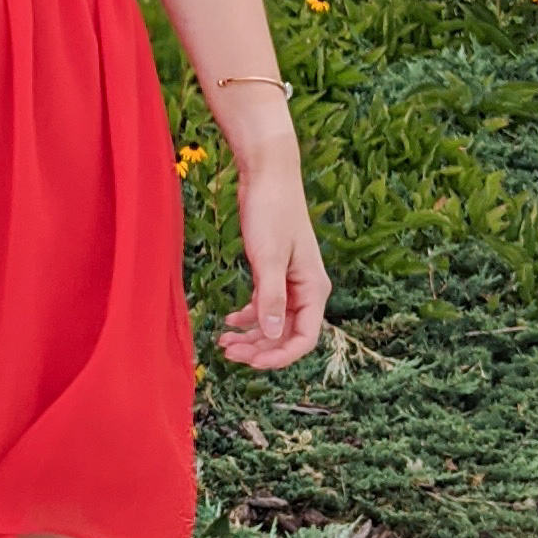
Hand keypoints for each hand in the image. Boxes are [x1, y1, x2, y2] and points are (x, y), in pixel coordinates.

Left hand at [216, 144, 329, 369]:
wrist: (268, 175)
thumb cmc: (272, 212)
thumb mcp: (269, 257)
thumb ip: (271, 298)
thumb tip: (274, 335)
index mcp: (314, 289)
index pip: (304, 338)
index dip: (279, 356)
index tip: (250, 361)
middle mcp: (306, 289)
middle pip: (287, 334)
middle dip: (259, 349)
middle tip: (227, 352)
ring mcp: (291, 281)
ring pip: (274, 322)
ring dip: (251, 336)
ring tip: (223, 342)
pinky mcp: (275, 271)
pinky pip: (265, 304)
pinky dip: (248, 315)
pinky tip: (229, 320)